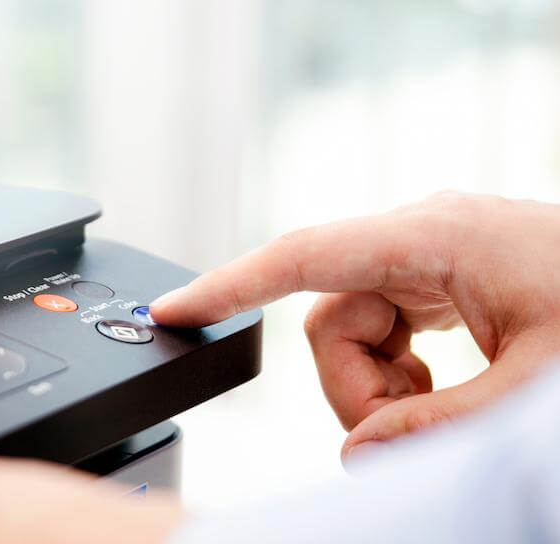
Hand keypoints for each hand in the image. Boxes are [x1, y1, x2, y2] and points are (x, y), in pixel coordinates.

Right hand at [151, 193, 559, 459]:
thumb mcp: (530, 391)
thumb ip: (433, 428)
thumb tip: (359, 451)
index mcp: (435, 238)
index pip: (302, 257)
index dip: (228, 285)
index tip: (174, 309)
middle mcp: (422, 236)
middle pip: (329, 319)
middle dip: (357, 386)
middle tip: (412, 425)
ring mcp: (432, 256)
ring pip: (354, 331)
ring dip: (384, 386)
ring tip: (446, 406)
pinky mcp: (444, 278)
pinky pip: (387, 328)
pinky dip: (403, 373)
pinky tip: (449, 385)